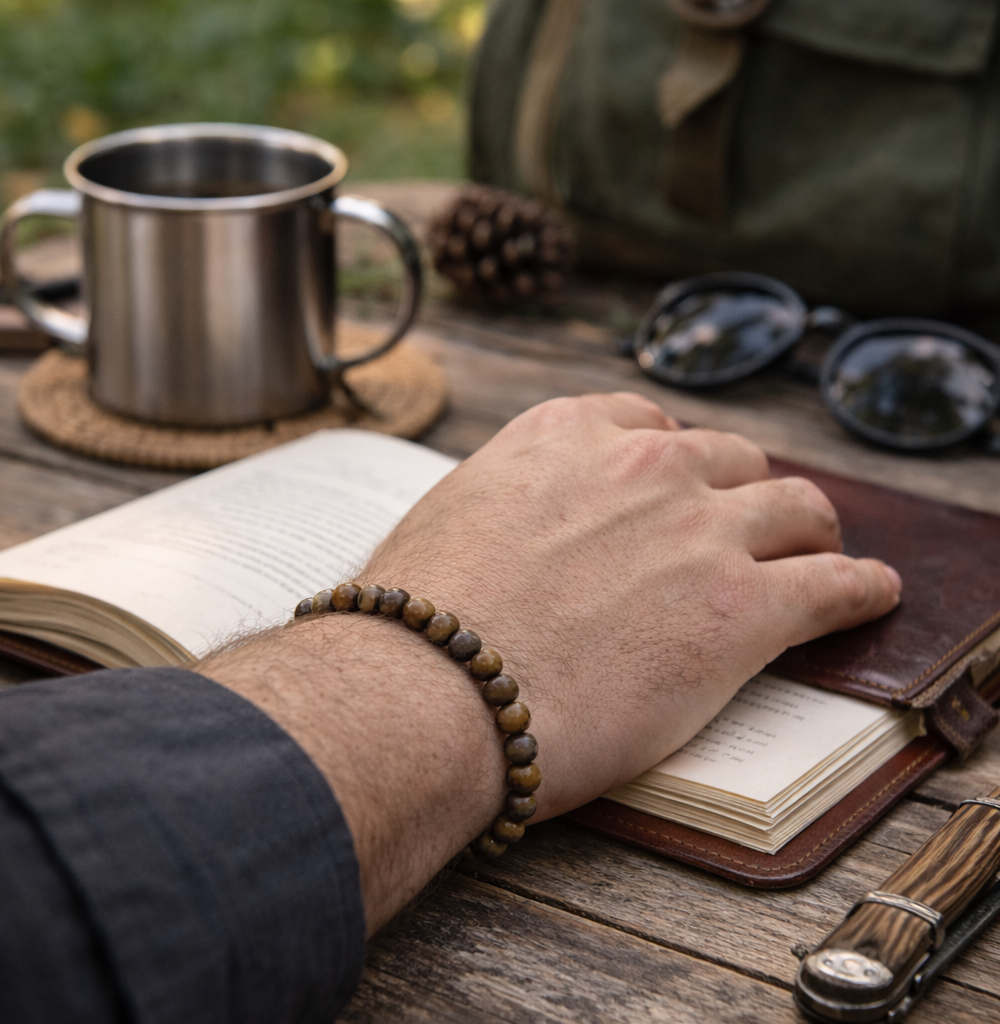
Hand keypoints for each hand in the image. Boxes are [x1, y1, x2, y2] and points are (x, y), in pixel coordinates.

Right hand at [206, 393, 900, 931]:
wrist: (425, 686)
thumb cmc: (412, 621)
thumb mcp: (449, 521)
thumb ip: (500, 504)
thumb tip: (496, 529)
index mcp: (566, 434)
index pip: (648, 422)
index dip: (674, 457)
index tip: (682, 484)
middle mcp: (643, 464)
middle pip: (730, 458)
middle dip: (739, 491)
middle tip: (746, 528)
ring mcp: (701, 530)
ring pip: (795, 505)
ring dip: (809, 529)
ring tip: (818, 552)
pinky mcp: (744, 608)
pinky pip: (836, 582)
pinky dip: (860, 587)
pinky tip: (870, 594)